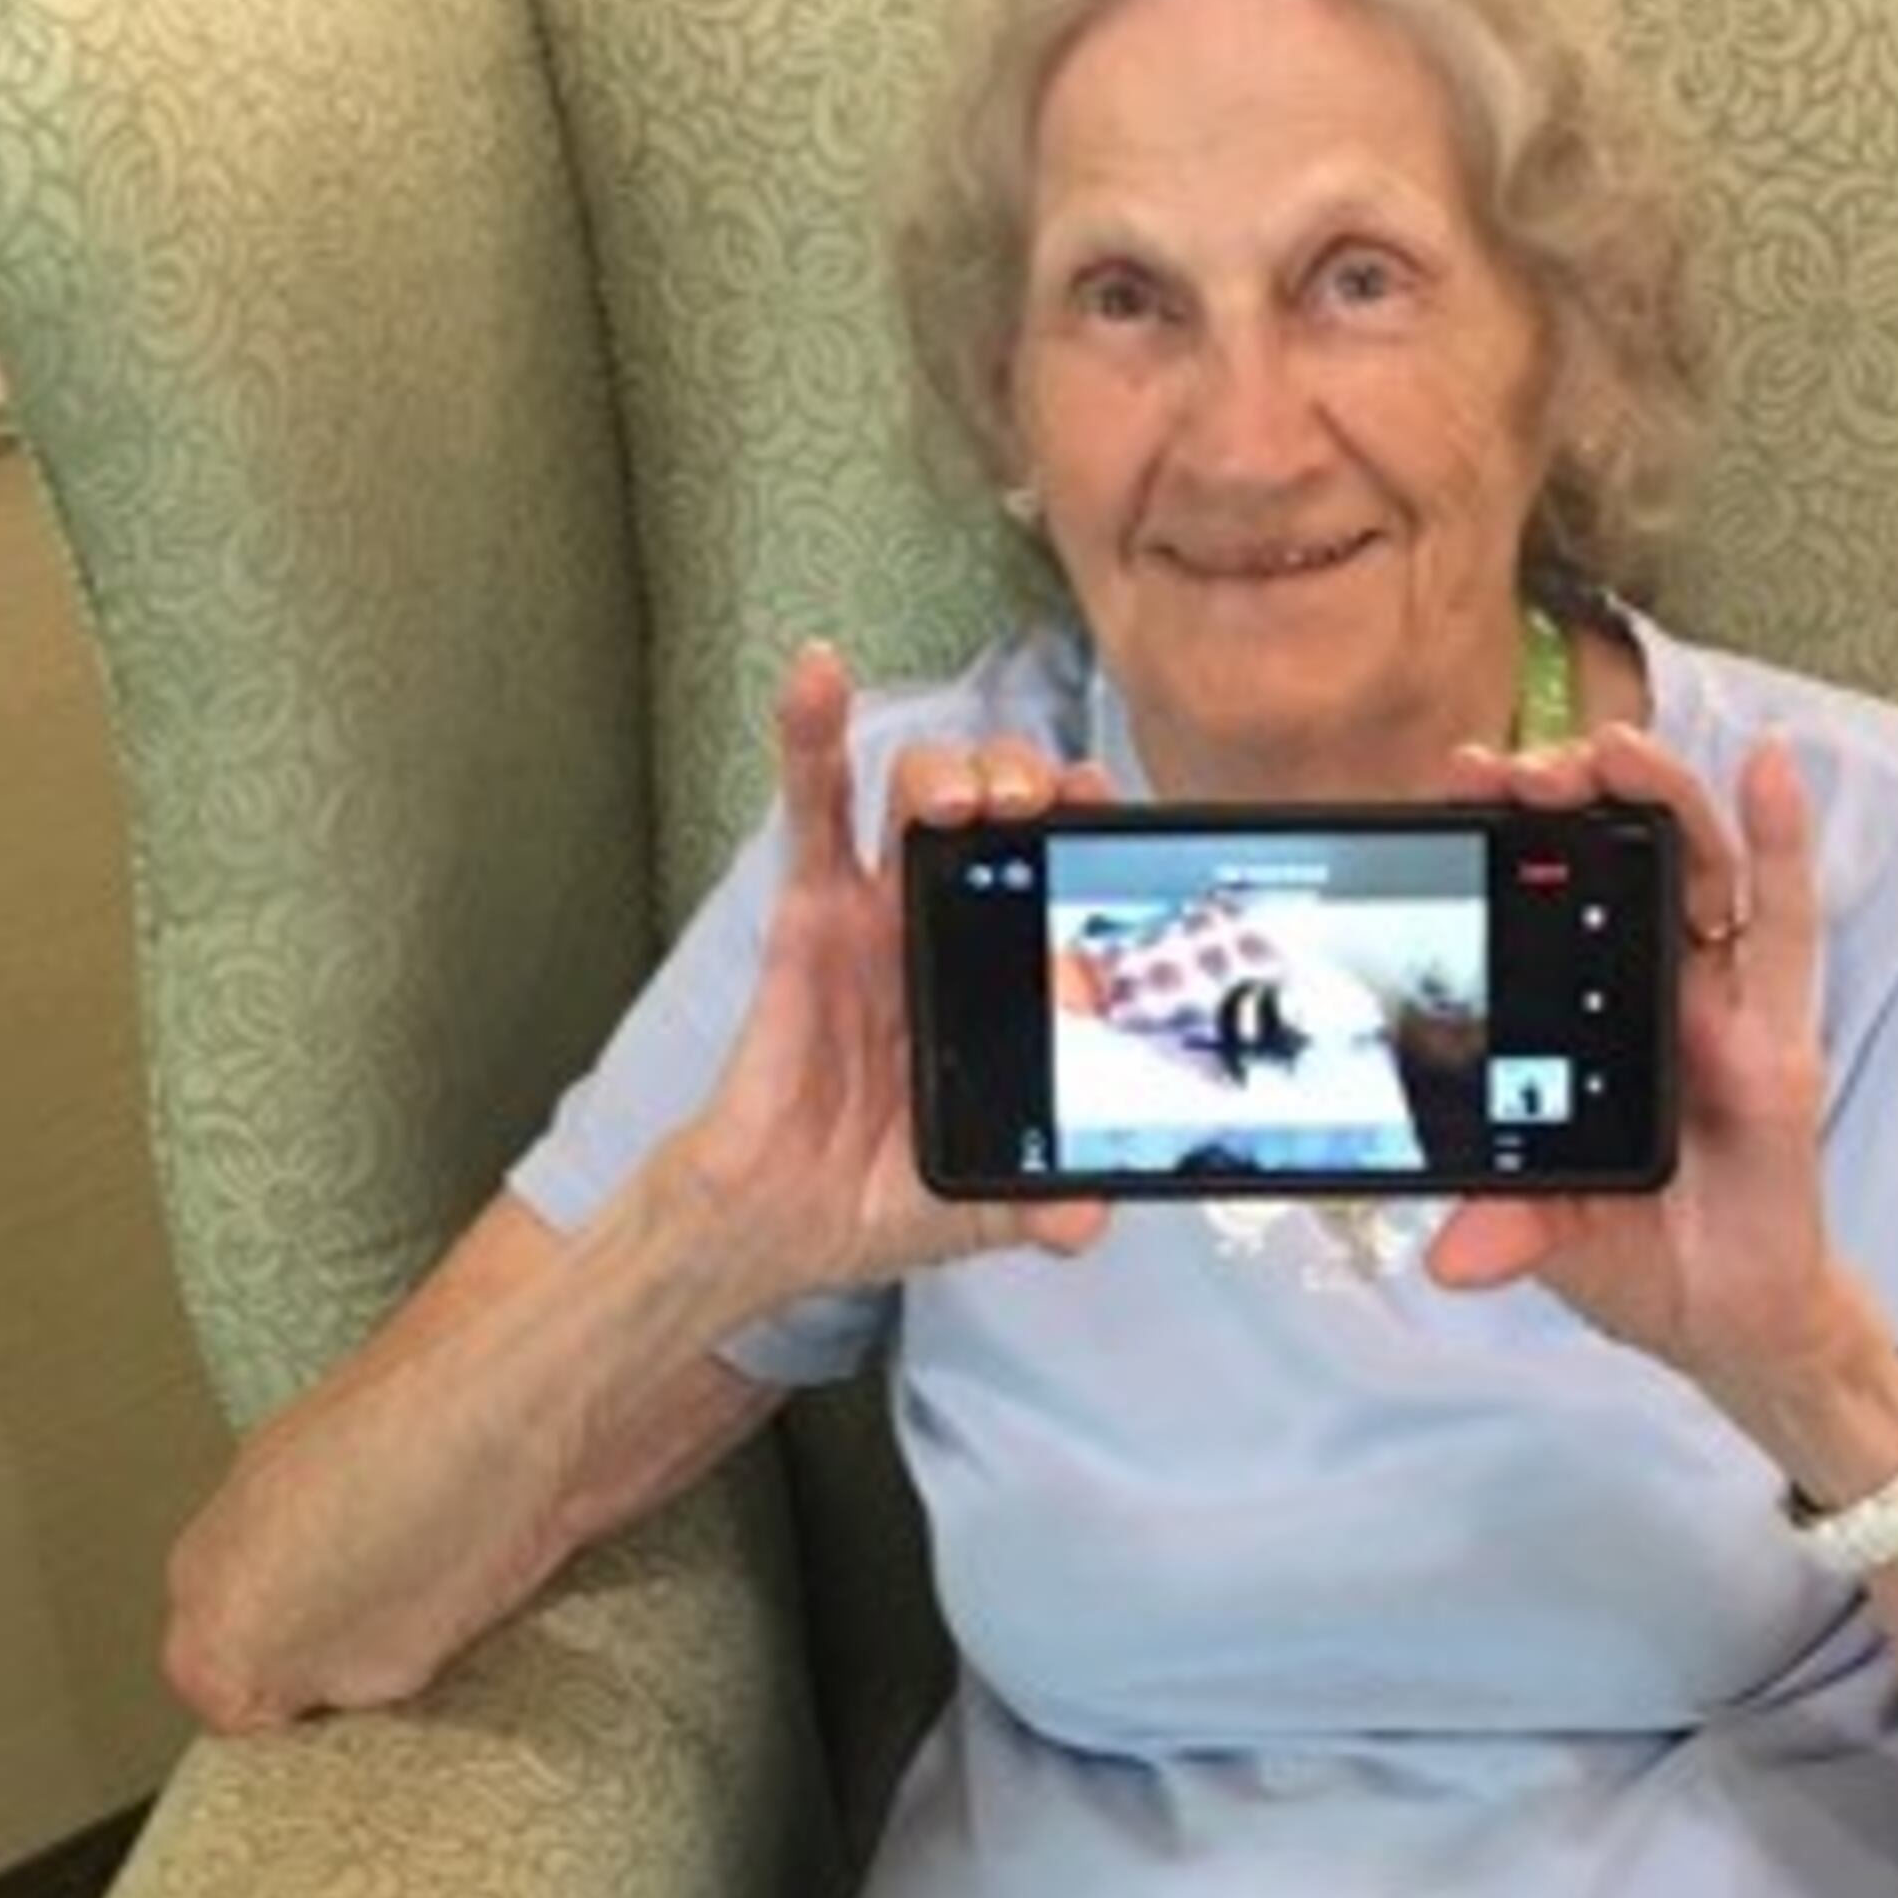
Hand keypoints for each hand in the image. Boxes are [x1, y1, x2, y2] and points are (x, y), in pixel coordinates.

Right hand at [670, 648, 1110, 1301]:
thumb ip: (1041, 1205)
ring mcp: (877, 911)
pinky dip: (811, 735)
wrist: (788, 1222)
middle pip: (997, 808)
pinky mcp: (811, 913)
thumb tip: (1089, 1218)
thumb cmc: (882, 1192)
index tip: (1109, 807)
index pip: (1051, 870)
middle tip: (1043, 805)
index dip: (1083, 825)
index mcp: (1000, 976)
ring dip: (952, 768)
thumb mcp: (988, 1205)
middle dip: (1027, 781)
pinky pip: (810, 812)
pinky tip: (819, 676)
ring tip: (974, 796)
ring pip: (919, 794)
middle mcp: (945, 925)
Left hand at [1418, 721, 1887, 1437]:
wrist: (1722, 1320)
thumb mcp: (1557, 1241)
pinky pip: (1788, 927)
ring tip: (1615, 752)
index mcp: (1587, 1019)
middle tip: (1518, 768)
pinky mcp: (1782, 1039)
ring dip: (1659, 797)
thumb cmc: (1639, 1255)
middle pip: (1617, 860)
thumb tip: (1451, 1257)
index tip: (1458, 787)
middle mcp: (1655, 992)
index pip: (1542, 901)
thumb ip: (1512, 1227)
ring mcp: (1722, 1006)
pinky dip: (1784, 841)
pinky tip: (1770, 766)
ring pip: (1697, 868)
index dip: (1508, 837)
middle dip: (1570, 798)